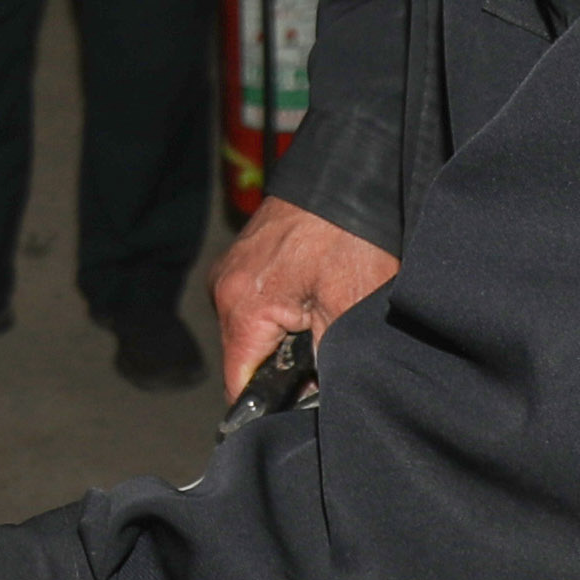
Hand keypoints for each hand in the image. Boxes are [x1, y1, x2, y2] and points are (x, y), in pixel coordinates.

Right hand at [209, 195, 397, 397]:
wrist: (353, 170)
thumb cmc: (352, 234)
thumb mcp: (347, 309)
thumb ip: (325, 365)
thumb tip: (313, 401)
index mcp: (241, 308)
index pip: (239, 385)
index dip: (270, 406)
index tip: (302, 409)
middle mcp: (225, 288)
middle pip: (246, 357)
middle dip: (283, 368)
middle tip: (328, 357)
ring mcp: (233, 268)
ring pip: (254, 328)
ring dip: (285, 336)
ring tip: (325, 317)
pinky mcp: (248, 254)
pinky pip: (258, 299)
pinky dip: (284, 308)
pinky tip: (317, 294)